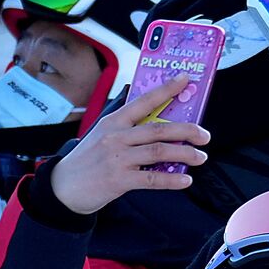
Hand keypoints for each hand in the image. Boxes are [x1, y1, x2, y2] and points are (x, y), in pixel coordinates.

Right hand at [49, 74, 210, 214]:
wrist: (63, 188)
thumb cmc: (88, 161)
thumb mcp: (102, 136)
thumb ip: (127, 130)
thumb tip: (161, 129)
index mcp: (113, 122)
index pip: (144, 101)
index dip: (166, 89)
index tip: (185, 79)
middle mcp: (116, 137)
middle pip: (158, 129)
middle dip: (187, 130)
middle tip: (205, 135)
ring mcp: (118, 158)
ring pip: (159, 151)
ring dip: (185, 154)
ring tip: (200, 157)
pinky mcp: (119, 180)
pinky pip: (152, 179)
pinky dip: (172, 180)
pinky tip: (186, 180)